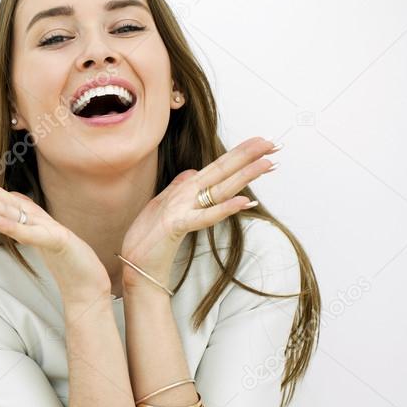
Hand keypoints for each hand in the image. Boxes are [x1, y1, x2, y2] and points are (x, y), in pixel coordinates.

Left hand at [0, 164, 111, 307]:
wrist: (88, 283)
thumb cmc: (65, 258)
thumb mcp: (38, 235)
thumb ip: (23, 216)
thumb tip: (10, 198)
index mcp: (24, 215)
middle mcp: (30, 216)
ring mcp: (42, 227)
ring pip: (6, 209)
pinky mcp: (53, 241)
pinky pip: (27, 234)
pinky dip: (8, 226)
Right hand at [120, 136, 279, 289]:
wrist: (135, 264)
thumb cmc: (149, 237)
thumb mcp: (163, 206)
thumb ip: (178, 187)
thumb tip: (193, 172)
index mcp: (185, 190)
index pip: (217, 168)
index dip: (240, 155)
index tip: (263, 144)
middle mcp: (185, 195)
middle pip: (221, 171)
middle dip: (247, 156)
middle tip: (272, 142)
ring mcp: (180, 208)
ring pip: (218, 189)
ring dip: (243, 175)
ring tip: (267, 163)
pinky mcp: (175, 225)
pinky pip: (204, 216)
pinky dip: (224, 208)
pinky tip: (243, 201)